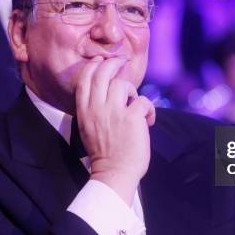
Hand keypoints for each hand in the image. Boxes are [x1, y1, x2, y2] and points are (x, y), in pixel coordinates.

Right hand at [75, 56, 154, 204]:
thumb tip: (108, 89)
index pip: (85, 78)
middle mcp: (96, 108)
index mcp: (84, 111)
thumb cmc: (104, 152)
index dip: (94, 65)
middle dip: (113, 63)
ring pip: (123, 84)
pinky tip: (149, 122)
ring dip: (133, 92)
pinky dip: (149, 111)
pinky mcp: (132, 118)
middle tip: (122, 62)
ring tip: (136, 106)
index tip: (101, 61)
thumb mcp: (88, 127)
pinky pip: (143, 101)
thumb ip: (94, 108)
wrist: (114, 173)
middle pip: (102, 73)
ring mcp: (114, 112)